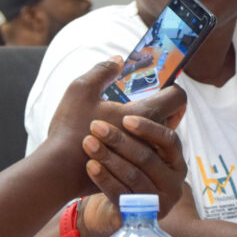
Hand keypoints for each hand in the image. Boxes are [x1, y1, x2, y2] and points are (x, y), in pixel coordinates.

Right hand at [44, 58, 187, 195]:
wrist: (59, 172)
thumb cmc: (71, 129)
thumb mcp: (81, 89)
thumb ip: (102, 71)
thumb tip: (118, 60)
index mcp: (144, 115)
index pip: (178, 97)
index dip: (170, 86)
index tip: (156, 84)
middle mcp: (151, 139)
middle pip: (169, 118)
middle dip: (157, 107)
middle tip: (136, 102)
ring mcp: (144, 161)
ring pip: (158, 141)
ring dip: (147, 130)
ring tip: (122, 124)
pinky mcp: (134, 176)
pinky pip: (145, 159)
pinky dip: (136, 149)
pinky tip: (114, 144)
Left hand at [72, 112, 187, 236]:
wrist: (112, 206)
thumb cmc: (122, 165)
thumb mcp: (133, 140)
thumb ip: (136, 113)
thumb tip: (117, 66)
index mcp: (175, 159)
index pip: (169, 140)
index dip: (149, 128)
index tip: (124, 118)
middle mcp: (173, 181)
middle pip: (147, 157)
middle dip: (119, 140)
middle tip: (95, 126)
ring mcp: (160, 202)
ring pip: (133, 175)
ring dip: (109, 157)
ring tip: (88, 144)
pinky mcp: (141, 217)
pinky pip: (122, 194)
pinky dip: (105, 178)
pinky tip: (90, 165)